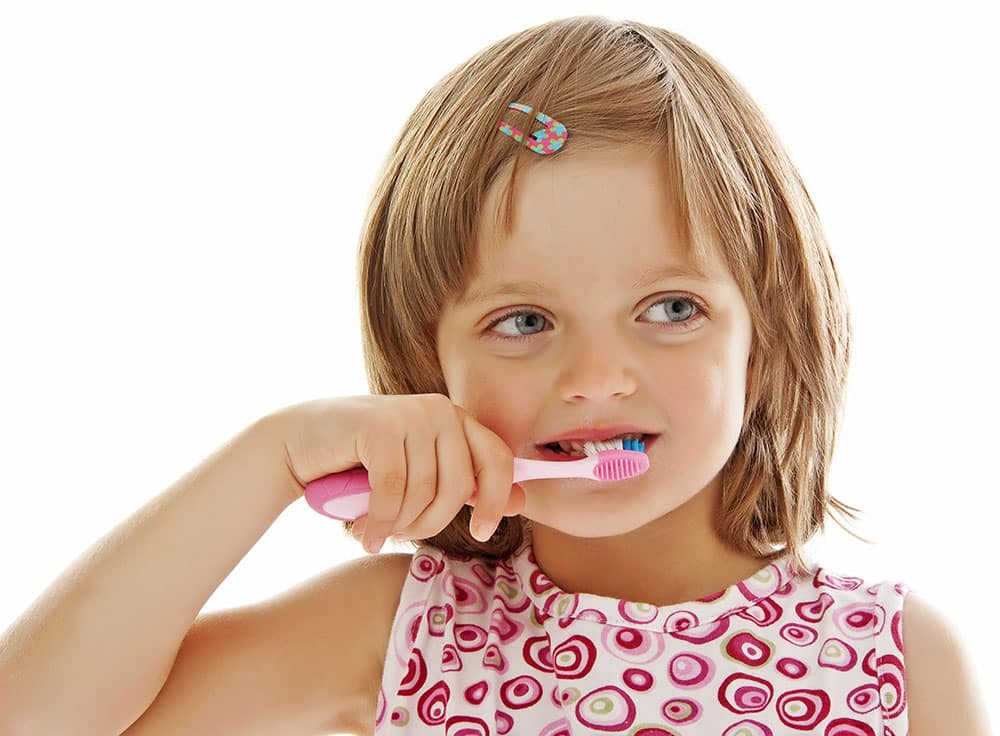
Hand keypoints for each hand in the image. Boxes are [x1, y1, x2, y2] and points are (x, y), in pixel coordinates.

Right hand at [271, 394, 525, 552]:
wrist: (299, 444)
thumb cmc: (363, 464)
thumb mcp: (421, 475)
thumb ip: (466, 486)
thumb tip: (519, 503)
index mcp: (456, 419)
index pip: (497, 459)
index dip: (494, 500)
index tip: (480, 532)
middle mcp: (439, 410)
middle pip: (459, 486)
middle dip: (432, 523)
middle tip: (402, 536)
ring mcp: (409, 413)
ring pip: (424, 493)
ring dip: (400, 525)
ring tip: (378, 530)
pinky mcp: (379, 426)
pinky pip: (393, 491)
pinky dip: (379, 520)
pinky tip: (365, 533)